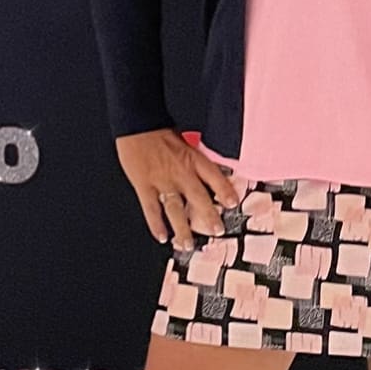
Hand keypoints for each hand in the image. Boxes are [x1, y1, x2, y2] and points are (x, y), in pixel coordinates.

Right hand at [114, 127, 241, 250]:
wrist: (137, 125)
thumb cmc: (160, 132)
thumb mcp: (186, 142)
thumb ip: (196, 160)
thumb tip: (209, 174)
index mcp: (193, 158)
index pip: (215, 177)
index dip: (225, 191)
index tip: (234, 203)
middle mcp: (180, 172)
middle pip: (199, 198)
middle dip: (209, 217)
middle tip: (217, 231)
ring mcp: (162, 181)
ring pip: (176, 210)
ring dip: (183, 229)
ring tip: (188, 244)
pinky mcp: (144, 186)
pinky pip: (152, 210)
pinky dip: (156, 225)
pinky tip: (162, 236)